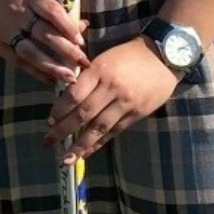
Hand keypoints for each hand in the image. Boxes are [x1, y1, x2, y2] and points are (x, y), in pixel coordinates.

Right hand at [0, 0, 89, 81]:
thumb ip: (56, 10)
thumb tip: (83, 25)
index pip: (51, 10)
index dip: (67, 26)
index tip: (80, 40)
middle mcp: (18, 14)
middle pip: (43, 34)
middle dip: (65, 50)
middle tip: (83, 62)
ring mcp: (6, 31)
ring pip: (30, 51)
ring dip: (51, 66)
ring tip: (69, 77)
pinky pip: (18, 61)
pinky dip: (35, 71)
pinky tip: (50, 80)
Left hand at [49, 39, 177, 162]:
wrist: (164, 56)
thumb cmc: (129, 55)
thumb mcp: (105, 59)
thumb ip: (88, 78)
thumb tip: (68, 101)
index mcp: (100, 71)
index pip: (74, 95)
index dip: (59, 111)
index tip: (50, 122)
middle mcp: (112, 88)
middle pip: (83, 113)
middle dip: (63, 130)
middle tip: (48, 142)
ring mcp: (126, 102)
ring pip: (98, 127)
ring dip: (80, 145)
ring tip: (67, 159)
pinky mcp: (137, 113)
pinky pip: (114, 131)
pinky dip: (99, 143)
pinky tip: (88, 152)